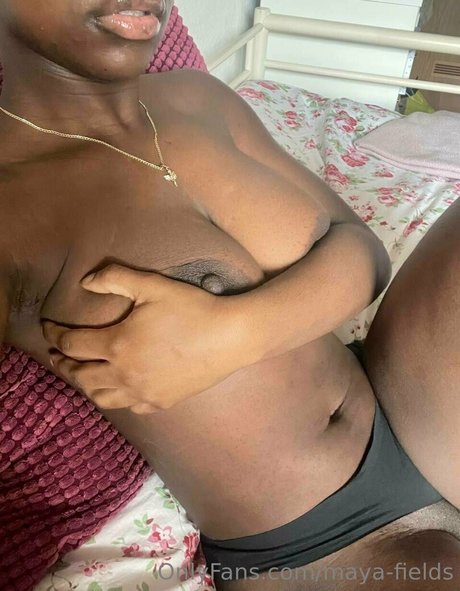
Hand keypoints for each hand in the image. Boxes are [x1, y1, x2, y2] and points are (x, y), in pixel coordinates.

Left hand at [42, 265, 254, 413]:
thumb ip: (115, 278)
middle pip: (80, 376)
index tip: (47, 329)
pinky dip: (116, 398)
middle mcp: (124, 374)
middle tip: (57, 356)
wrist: (231, 337)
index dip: (54, 335)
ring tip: (82, 374)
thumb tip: (85, 281)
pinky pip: (129, 407)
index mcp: (118, 345)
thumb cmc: (192, 308)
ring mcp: (143, 393)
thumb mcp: (152, 285)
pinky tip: (119, 389)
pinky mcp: (161, 402)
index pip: (72, 344)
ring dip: (85, 385)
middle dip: (62, 365)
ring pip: (100, 397)